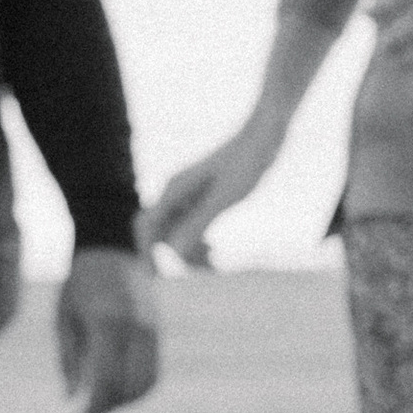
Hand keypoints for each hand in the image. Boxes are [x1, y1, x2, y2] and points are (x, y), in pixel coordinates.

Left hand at [55, 248, 159, 412]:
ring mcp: (151, 329)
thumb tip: (72, 402)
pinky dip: (138, 387)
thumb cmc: (78, 285)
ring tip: (102, 404)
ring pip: (147, 382)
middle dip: (110, 408)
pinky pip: (153, 370)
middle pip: (130, 387)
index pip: (107, 381)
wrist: (110, 248)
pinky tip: (117, 390)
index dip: (95, 408)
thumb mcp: (64, 321)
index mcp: (108, 323)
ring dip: (126, 401)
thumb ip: (69, 362)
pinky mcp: (157, 331)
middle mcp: (136, 328)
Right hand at [140, 119, 284, 269]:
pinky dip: (199, 241)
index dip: (146, 254)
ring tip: (216, 260)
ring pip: (176, 231)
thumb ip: (198, 223)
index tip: (157, 278)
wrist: (265, 135)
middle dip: (176, 255)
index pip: (146, 227)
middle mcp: (176, 191)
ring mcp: (189, 194)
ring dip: (190, 251)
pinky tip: (215, 248)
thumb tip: (174, 253)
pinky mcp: (204, 195)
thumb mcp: (225, 197)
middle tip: (207, 269)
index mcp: (174, 190)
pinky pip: (191, 226)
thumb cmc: (247, 162)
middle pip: (160, 233)